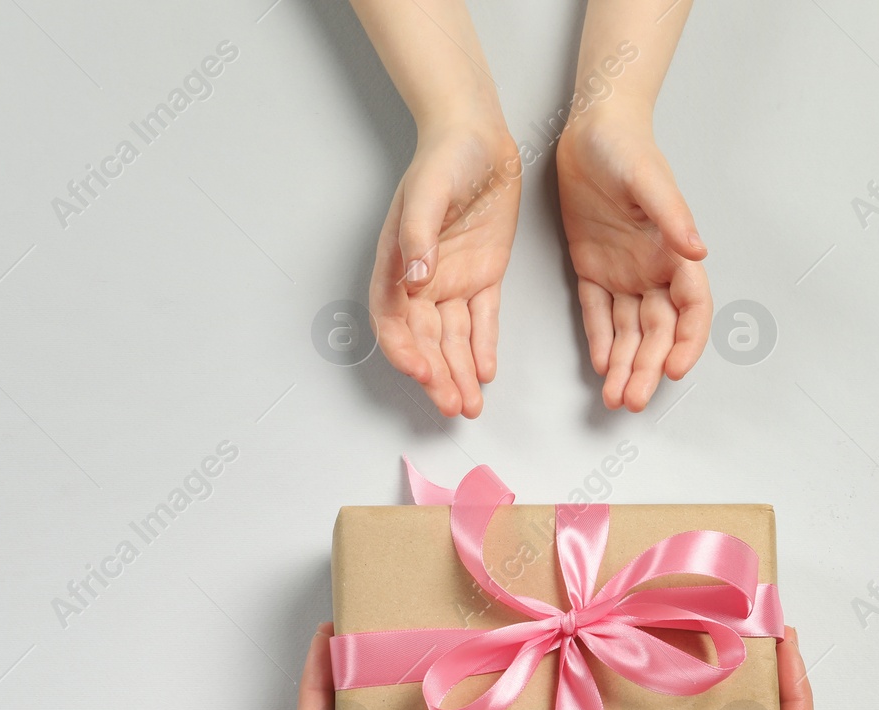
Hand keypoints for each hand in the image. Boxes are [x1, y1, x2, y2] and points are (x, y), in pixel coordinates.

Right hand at [369, 119, 520, 418]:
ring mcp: (452, 281)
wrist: (478, 136)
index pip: (393, 320)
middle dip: (437, 376)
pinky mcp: (483, 277)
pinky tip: (485, 374)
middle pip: (425, 340)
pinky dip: (482, 348)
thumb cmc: (443, 157)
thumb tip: (414, 280)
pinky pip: (481, 321)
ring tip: (470, 405)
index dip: (404, 350)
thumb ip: (419, 237)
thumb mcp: (428, 192)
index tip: (421, 371)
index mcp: (397, 263)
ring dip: (459, 373)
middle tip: (452, 405)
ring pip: (453, 339)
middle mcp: (421, 280)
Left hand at [557, 108, 710, 411]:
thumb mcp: (650, 180)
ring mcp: (624, 272)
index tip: (676, 368)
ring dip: (627, 364)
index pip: (692, 308)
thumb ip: (673, 217)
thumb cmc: (626, 148)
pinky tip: (602, 366)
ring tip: (616, 396)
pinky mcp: (593, 268)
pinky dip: (601, 341)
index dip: (688, 341)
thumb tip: (697, 251)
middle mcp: (653, 269)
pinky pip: (598, 313)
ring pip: (630, 331)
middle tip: (633, 399)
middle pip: (659, 331)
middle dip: (649, 367)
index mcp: (674, 252)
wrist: (590, 131)